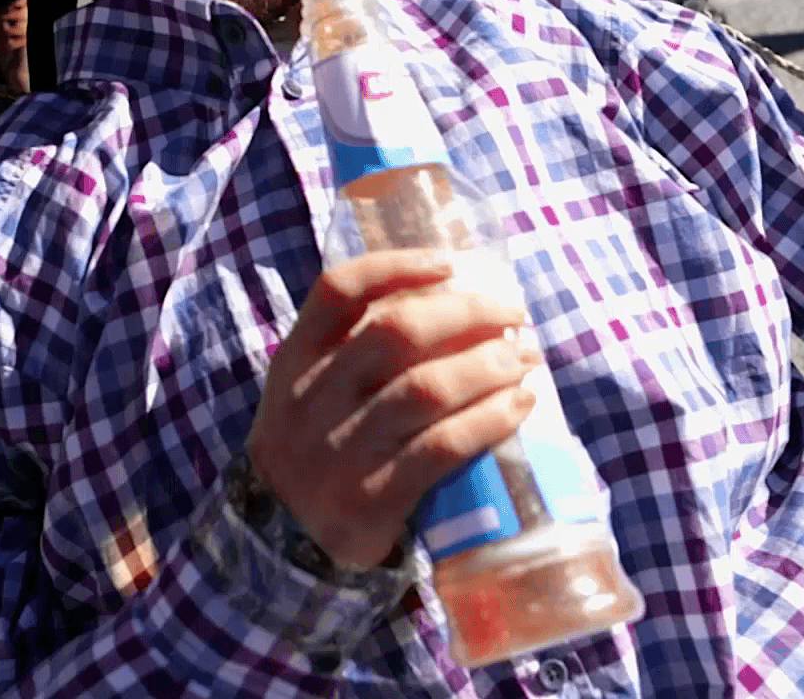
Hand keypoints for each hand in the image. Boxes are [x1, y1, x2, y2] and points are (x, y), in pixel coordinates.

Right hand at [247, 250, 540, 569]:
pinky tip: (519, 405)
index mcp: (296, 359)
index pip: (338, 291)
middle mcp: (313, 398)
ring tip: (524, 359)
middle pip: (395, 333)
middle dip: (466, 313)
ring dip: (488, 366)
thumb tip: (451, 301)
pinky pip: (442, 448)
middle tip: (511, 314)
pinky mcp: (371, 498)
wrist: (279, 540)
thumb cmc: (315, 445)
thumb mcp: (308, 389)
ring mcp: (341, 450)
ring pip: (426, 389)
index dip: (396, 267)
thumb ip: (353, 350)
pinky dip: (489, 420)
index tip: (449, 263)